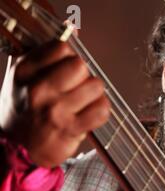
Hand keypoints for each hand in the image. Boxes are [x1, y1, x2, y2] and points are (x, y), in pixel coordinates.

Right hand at [1, 40, 110, 167]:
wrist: (20, 145)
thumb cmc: (26, 108)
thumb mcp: (26, 75)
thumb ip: (46, 52)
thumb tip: (73, 29)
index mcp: (26, 71)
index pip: (62, 48)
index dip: (70, 58)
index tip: (66, 71)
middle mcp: (39, 90)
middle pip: (81, 65)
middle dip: (84, 76)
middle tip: (77, 89)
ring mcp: (56, 111)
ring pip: (96, 87)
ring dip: (95, 95)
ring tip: (82, 104)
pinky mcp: (71, 129)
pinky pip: (102, 110)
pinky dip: (100, 111)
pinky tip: (88, 116)